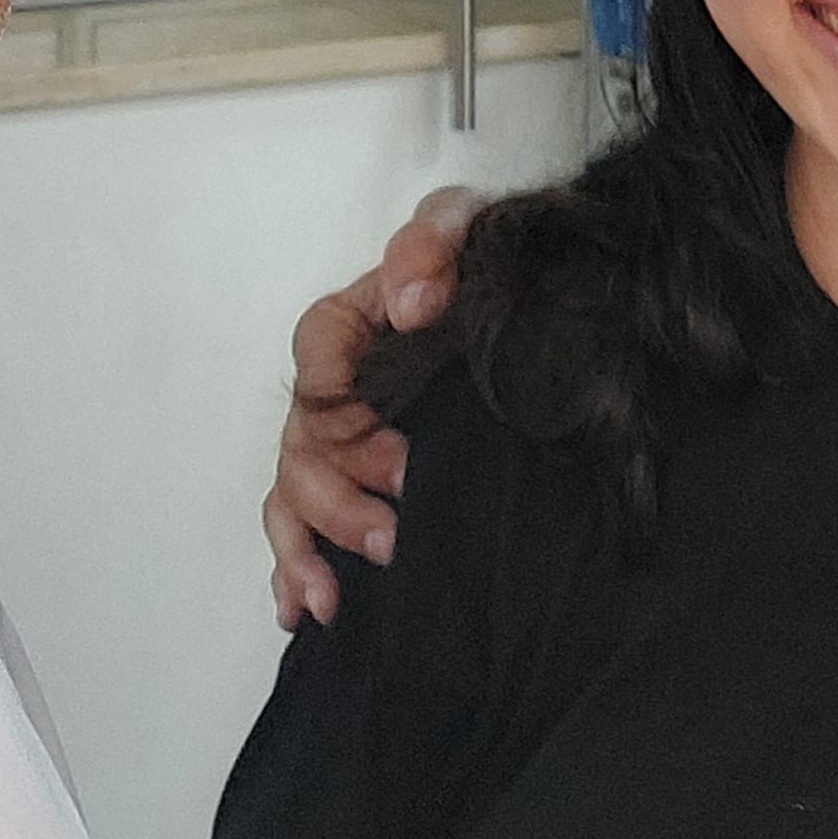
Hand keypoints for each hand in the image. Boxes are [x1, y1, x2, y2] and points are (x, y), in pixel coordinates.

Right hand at [267, 187, 480, 627]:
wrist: (544, 315)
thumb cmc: (489, 271)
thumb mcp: (465, 229)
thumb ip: (431, 243)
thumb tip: (411, 304)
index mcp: (353, 320)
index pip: (318, 348)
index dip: (341, 401)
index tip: (398, 450)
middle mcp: (337, 383)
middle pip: (303, 441)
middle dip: (338, 498)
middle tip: (393, 534)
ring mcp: (341, 440)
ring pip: (292, 493)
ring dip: (313, 545)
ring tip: (340, 591)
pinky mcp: (356, 484)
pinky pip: (300, 529)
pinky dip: (295, 571)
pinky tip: (302, 609)